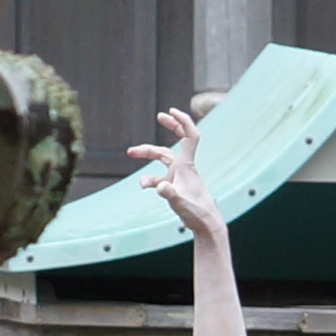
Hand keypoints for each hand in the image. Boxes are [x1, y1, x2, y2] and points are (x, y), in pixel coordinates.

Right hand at [133, 103, 220, 238]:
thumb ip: (169, 193)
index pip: (190, 135)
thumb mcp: (180, 202)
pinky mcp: (174, 185)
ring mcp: (179, 175)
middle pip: (179, 139)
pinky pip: (158, 176)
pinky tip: (142, 185)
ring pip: (162, 156)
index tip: (171, 111)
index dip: (183, 121)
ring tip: (130, 153)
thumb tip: (159, 186)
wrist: (205, 224)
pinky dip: (149, 178)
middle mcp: (184, 166)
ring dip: (147, 152)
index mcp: (187, 164)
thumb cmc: (197, 212)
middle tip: (160, 115)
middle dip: (171, 125)